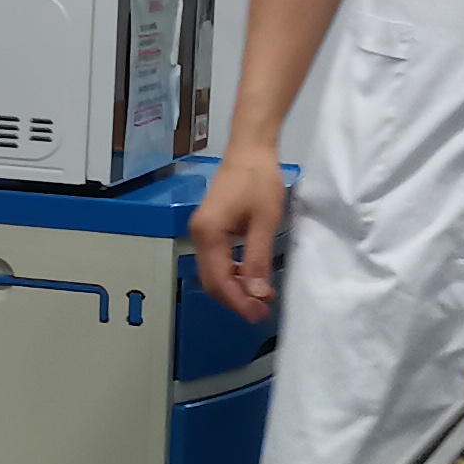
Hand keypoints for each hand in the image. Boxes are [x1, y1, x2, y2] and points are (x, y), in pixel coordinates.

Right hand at [192, 152, 289, 322]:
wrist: (250, 149)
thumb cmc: (259, 180)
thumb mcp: (264, 222)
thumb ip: (258, 259)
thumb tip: (256, 294)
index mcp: (208, 234)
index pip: (218, 280)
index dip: (238, 302)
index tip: (259, 315)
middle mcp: (198, 235)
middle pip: (211, 281)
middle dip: (235, 300)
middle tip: (261, 312)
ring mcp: (202, 232)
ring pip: (213, 273)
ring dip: (235, 288)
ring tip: (260, 298)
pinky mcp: (210, 229)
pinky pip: (217, 261)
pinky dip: (233, 274)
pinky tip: (251, 278)